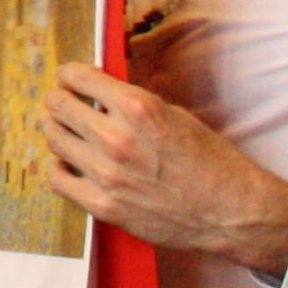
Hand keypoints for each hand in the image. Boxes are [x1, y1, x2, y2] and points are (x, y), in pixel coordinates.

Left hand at [41, 62, 287, 275]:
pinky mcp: (104, 205)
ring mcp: (107, 174)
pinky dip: (57, 166)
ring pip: (54, 139)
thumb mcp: (177, 116)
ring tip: (62, 127)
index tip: (68, 77)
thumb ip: (134, 104)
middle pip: (58, 106)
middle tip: (62, 100)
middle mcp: (117, 139)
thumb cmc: (213, 163)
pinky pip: (58, 179)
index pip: (79, 78)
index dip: (69, 74)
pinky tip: (67, 161)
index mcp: (138, 109)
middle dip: (59, 98)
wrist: (233, 213)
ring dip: (55, 128)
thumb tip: (100, 94)